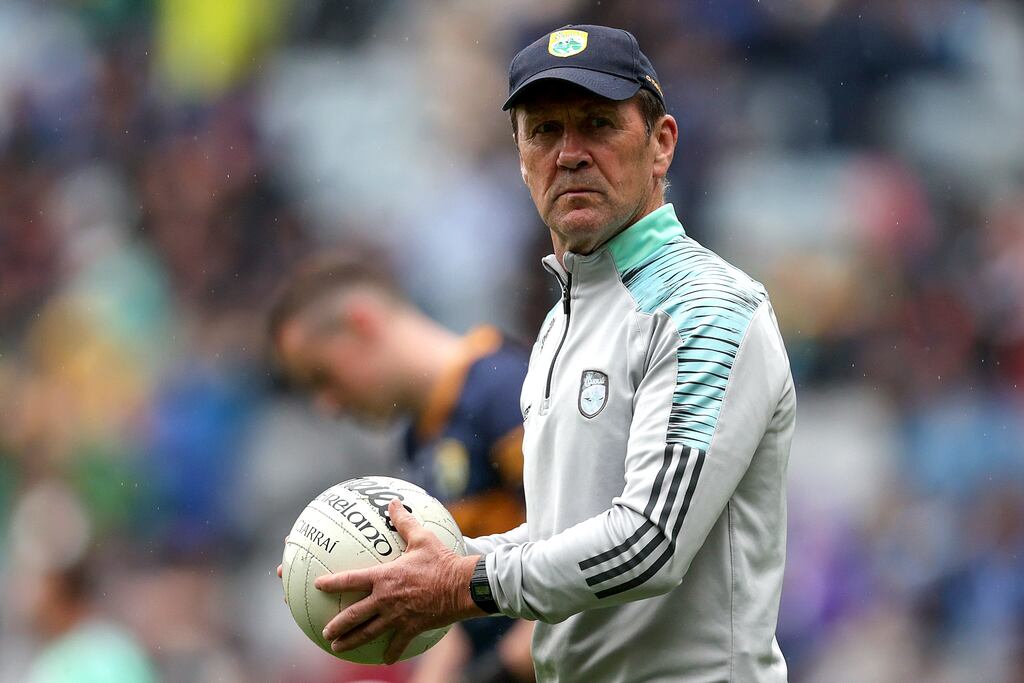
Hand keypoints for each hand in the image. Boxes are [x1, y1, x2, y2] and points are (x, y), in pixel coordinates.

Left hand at [316, 498, 484, 663]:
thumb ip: (404, 522)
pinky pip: (398, 643)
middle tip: (326, 632)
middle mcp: (385, 599)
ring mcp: (397, 616)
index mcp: (384, 577)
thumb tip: (393, 502)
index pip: (351, 580)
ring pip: (369, 633)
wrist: (462, 586)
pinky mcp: (412, 628)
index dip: (332, 582)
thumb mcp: (422, 538)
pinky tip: (386, 660)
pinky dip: (391, 653)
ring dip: (352, 642)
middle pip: (354, 615)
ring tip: (339, 648)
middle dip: (337, 625)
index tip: (318, 585)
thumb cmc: (441, 560)